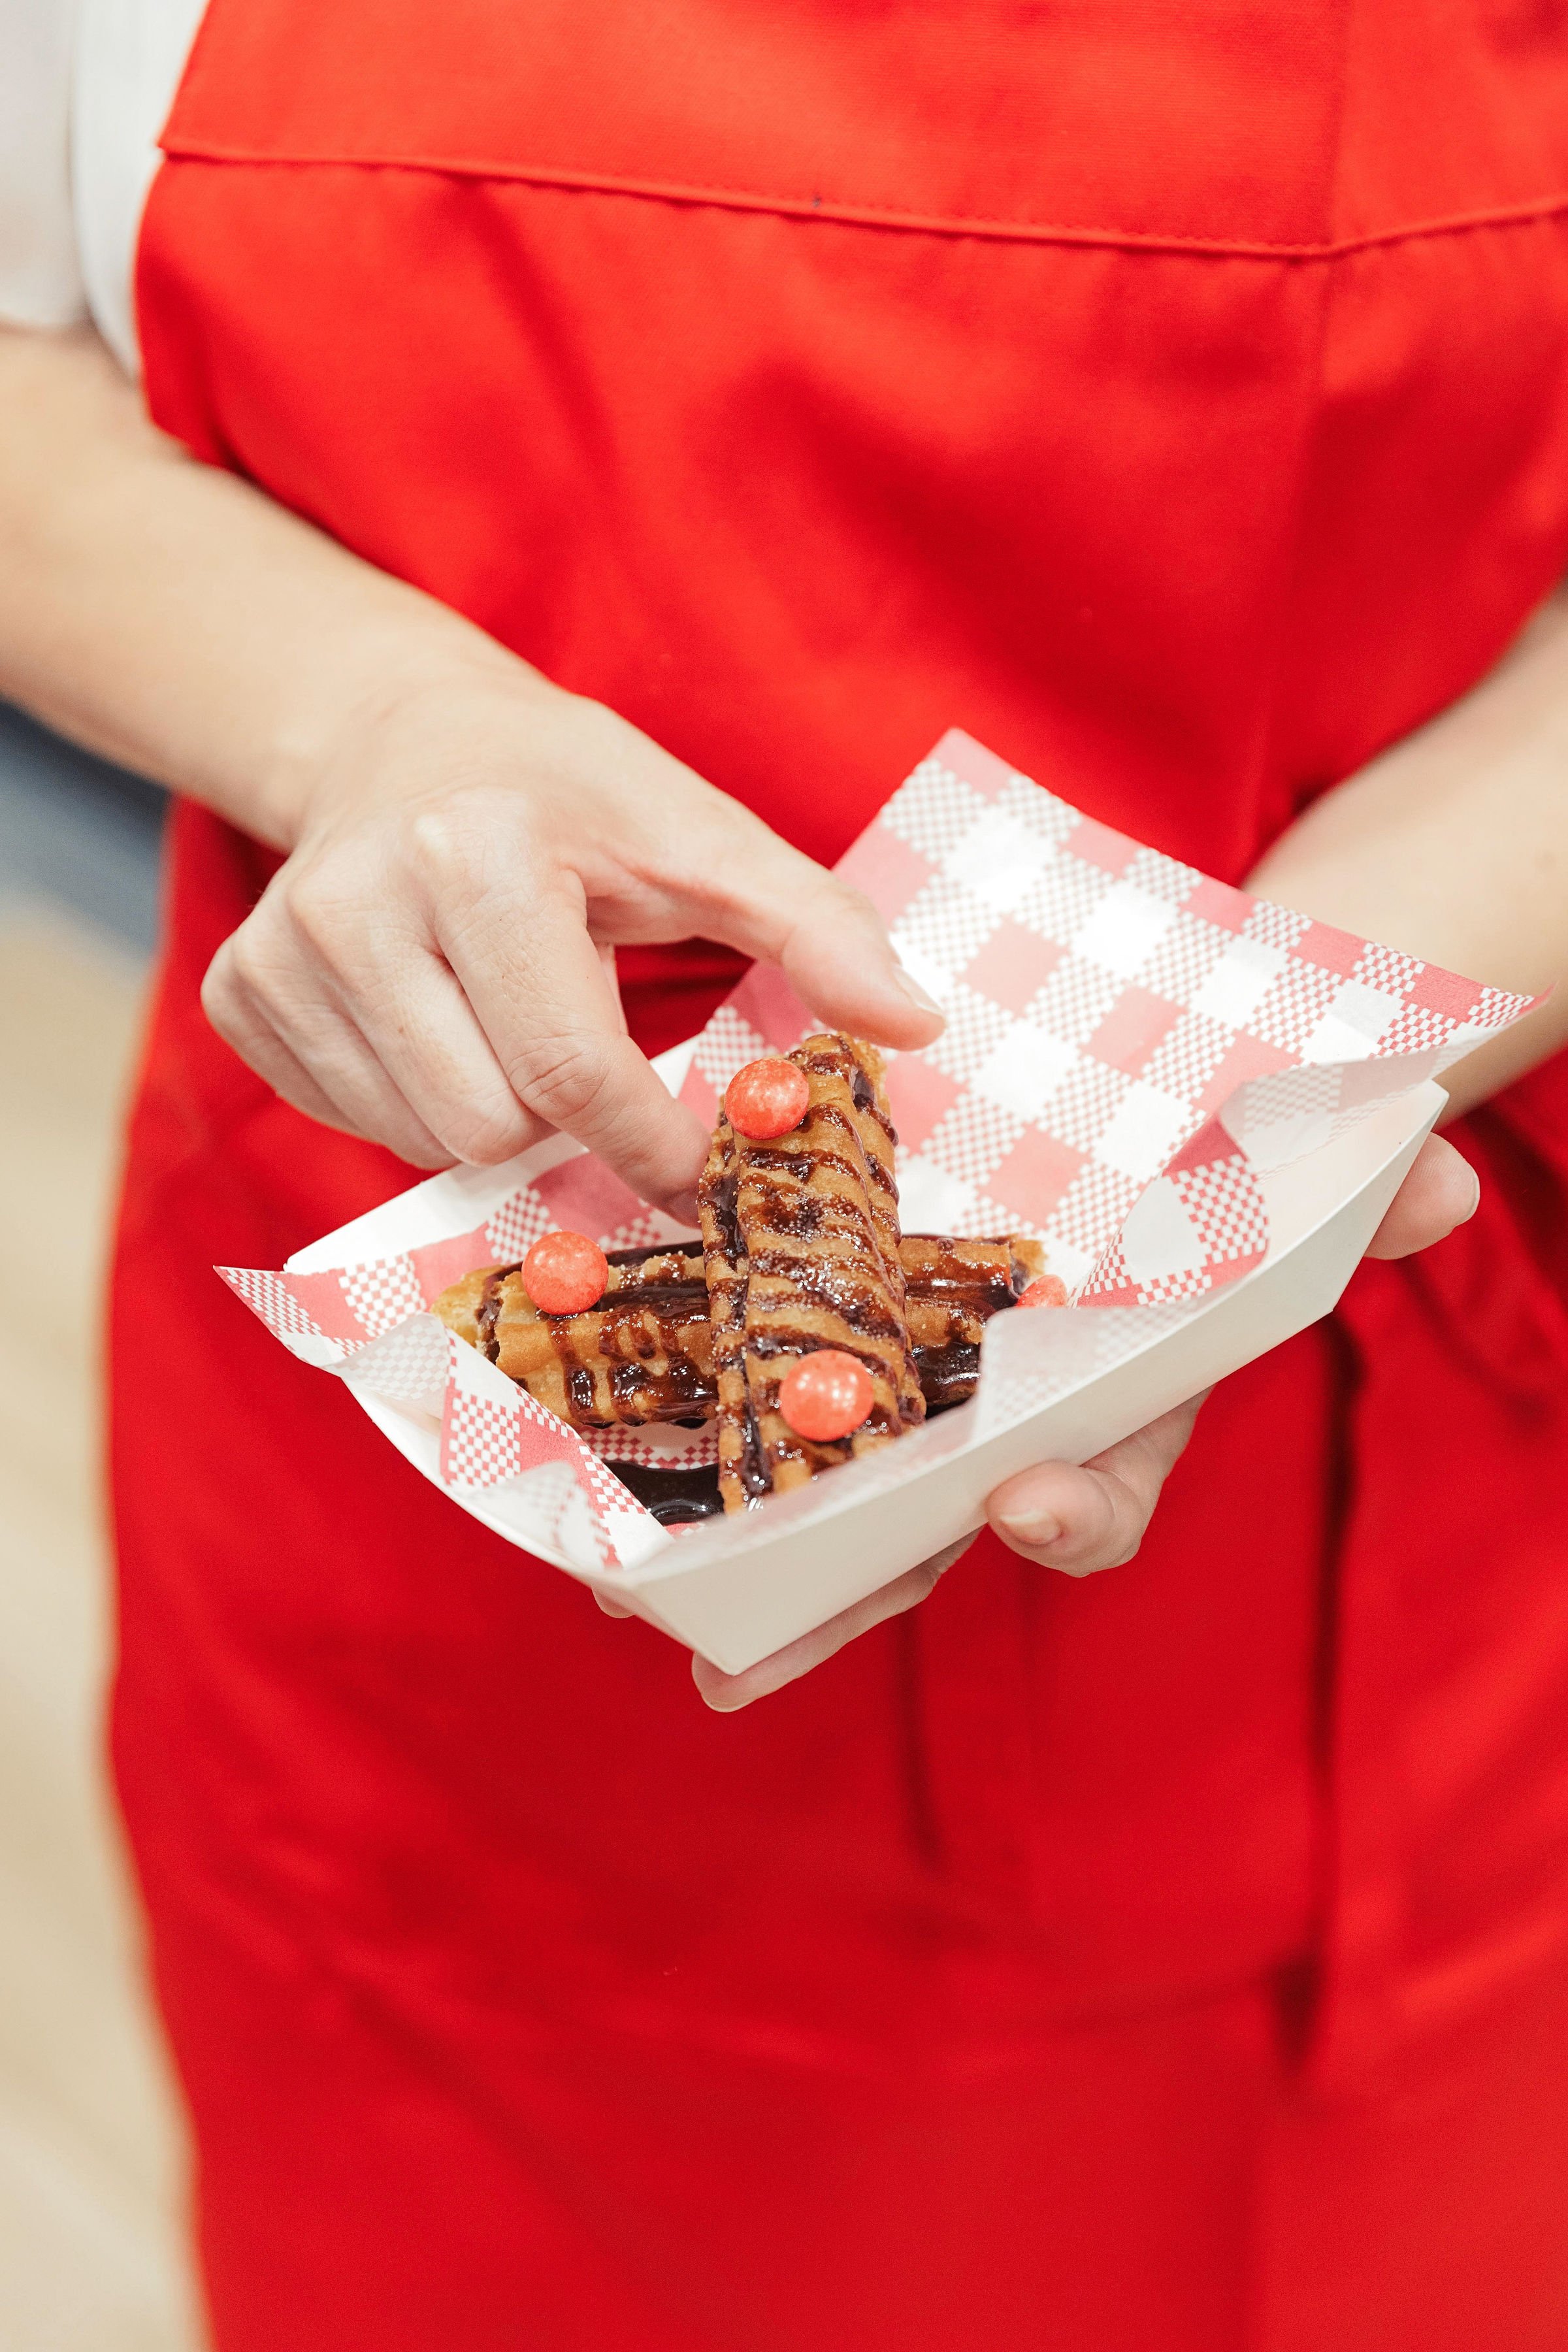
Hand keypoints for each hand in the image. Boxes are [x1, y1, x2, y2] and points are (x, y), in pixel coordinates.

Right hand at [201, 665, 942, 1207]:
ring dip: (496, 1118)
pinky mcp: (239, 996)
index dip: (656, 1148)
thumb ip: (815, 927)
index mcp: (480, 852)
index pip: (573, 1073)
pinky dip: (420, 1105)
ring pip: (420, 1142)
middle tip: (598, 1061)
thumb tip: (915, 1028)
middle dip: (567, 1125)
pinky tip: (441, 1024)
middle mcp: (355, 902)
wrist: (402, 736)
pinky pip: (356, 1125)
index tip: (709, 1176)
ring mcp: (279, 955)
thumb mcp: (699, 831)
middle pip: (489, 1127)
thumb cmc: (569, 790)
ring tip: (514, 1020)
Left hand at [680, 1127, 1480, 1708]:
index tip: (1022, 1503)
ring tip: (646, 1620)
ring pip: (828, 1511)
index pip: (1101, 1488)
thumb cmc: (1203, 1171)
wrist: (1133, 1124)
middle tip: (737, 1666)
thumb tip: (1442, 1178)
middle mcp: (1003, 1437)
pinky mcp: (833, 1358)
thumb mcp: (1279, 1170)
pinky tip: (611, 1502)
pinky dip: (703, 1464)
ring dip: (745, 1576)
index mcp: (1113, 1413)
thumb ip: (1361, 1187)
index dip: (1072, 1511)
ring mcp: (912, 1409)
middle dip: (841, 1602)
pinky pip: (767, 1425)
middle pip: (924, 1543)